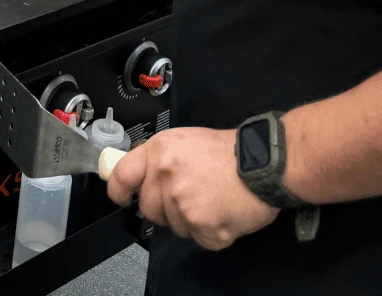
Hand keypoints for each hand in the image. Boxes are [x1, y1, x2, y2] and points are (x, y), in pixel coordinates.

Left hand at [107, 128, 277, 250]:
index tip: (121, 198)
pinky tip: (223, 214)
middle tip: (191, 196)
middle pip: (149, 208)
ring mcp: (181, 202)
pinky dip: (212, 233)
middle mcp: (164, 175)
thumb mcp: (183, 141)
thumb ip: (160, 159)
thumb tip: (145, 176)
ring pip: (174, 226)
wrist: (263, 163)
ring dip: (191, 220)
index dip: (118, 190)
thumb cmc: (227, 151)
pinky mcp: (201, 225)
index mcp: (158, 151)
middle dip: (165, 208)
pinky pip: (199, 239)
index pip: (121, 174)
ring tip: (212, 200)